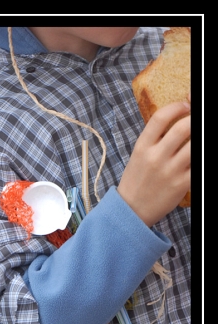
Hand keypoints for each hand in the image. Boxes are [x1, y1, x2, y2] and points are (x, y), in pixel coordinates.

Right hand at [117, 101, 190, 226]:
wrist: (131, 210)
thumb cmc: (137, 181)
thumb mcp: (138, 157)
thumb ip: (155, 139)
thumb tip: (177, 118)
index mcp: (142, 148)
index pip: (160, 118)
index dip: (178, 107)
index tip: (186, 105)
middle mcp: (155, 157)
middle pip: (183, 127)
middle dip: (194, 119)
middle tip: (196, 121)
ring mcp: (169, 171)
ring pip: (194, 145)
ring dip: (198, 138)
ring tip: (195, 140)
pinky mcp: (182, 183)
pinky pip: (198, 164)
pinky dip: (199, 157)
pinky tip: (196, 156)